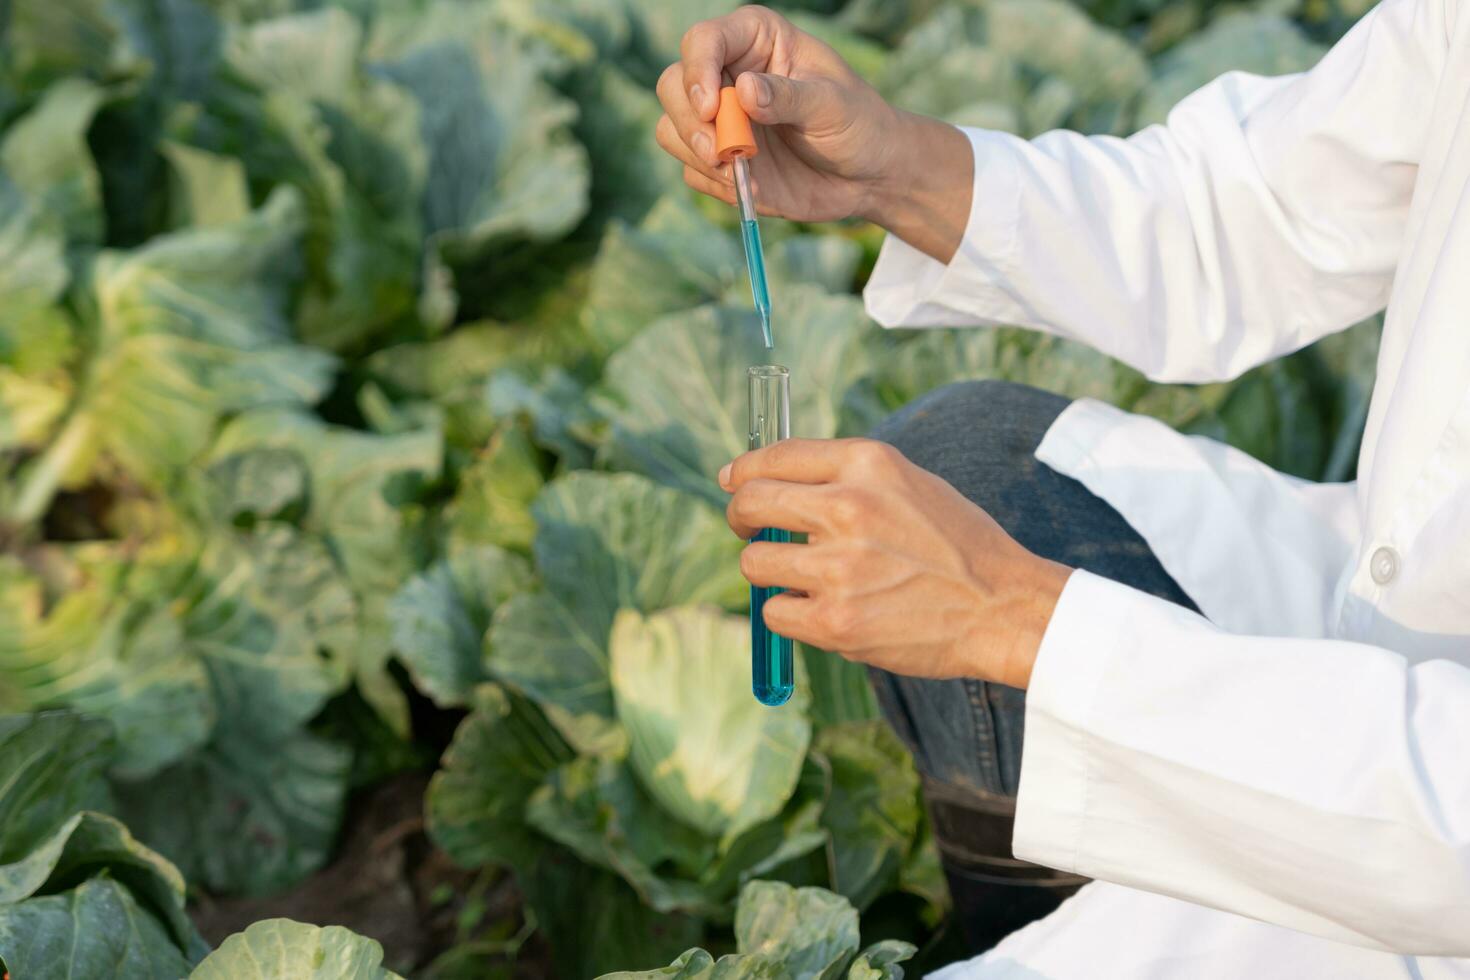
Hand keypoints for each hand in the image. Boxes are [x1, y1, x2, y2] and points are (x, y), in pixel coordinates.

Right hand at [655, 6, 972, 259]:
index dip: (698, 71)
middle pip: (673, 85)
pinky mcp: (718, 161)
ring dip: (701, 158)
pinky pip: (692, 172)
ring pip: (672, 130)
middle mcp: (728, 75)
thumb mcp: (833, 106)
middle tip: (722, 154)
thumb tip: (744, 91)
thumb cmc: (858, 125)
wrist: (867, 176)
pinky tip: (756, 188)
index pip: (703, 41)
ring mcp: (719, 120)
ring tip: (745, 175)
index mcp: (756, 41)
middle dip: (692, 124)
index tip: (712, 109)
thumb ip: (789, 97)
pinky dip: (717, 185)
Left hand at [721, 438, 1071, 688]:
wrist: (1002, 607)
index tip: (732, 481)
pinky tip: (822, 609)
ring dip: (769, 570)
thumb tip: (769, 480)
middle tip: (750, 530)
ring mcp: (838, 568)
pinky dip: (789, 612)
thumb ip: (846, 478)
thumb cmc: (957, 546)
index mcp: (867, 464)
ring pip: (754, 562)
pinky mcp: (834, 621)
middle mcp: (848, 508)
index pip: (774, 457)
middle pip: (750, 504)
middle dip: (740, 517)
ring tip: (803, 577)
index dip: (742, 471)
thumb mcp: (908, 483)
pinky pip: (773, 611)